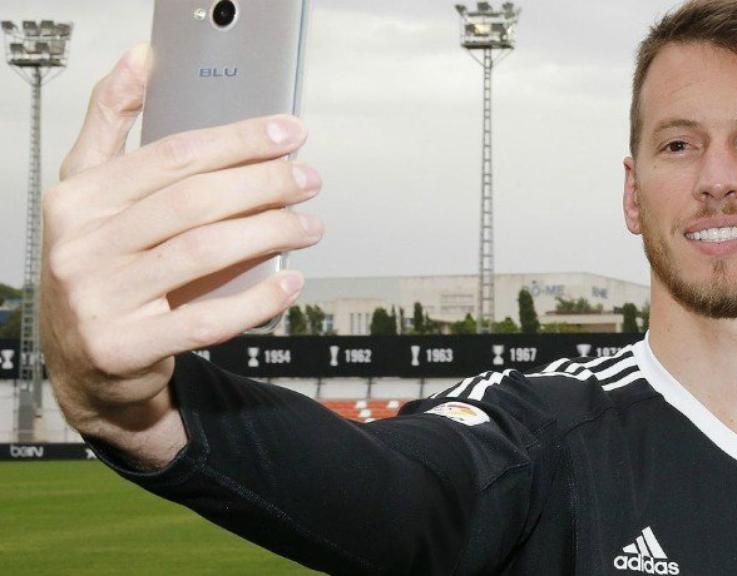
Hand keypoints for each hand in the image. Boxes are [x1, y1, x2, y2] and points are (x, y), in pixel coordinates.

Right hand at [39, 44, 322, 458]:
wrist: (82, 361)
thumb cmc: (100, 265)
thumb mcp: (88, 191)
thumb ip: (111, 124)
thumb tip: (142, 58)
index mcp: (78, 199)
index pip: (171, 156)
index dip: (238, 141)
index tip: (288, 133)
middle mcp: (82, 246)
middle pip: (193, 201)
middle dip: (263, 184)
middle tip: (308, 179)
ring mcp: (100, 300)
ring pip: (203, 253)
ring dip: (269, 233)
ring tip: (309, 226)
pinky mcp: (125, 347)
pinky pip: (205, 320)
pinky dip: (256, 301)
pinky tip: (290, 284)